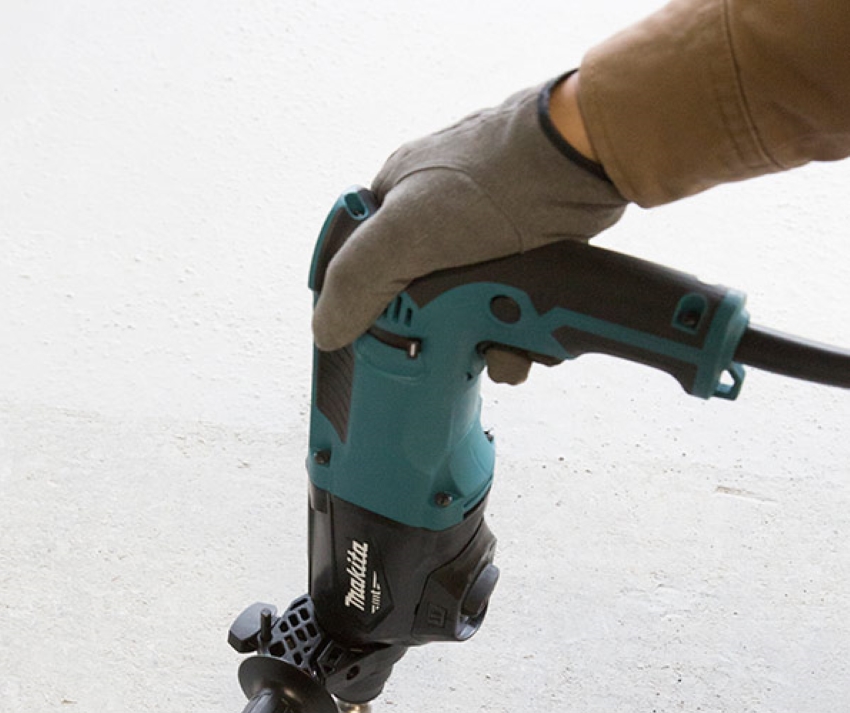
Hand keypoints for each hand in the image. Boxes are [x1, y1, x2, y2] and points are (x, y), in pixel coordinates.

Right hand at [312, 75, 626, 383]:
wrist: (589, 161)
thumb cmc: (499, 176)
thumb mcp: (405, 231)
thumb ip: (356, 281)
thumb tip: (326, 329)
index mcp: (396, 204)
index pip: (361, 269)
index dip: (368, 310)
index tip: (384, 344)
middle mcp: (438, 222)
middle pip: (420, 308)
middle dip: (439, 337)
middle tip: (453, 344)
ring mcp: (486, 242)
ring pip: (469, 319)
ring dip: (486, 346)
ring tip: (503, 343)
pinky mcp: (528, 260)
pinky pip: (511, 317)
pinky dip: (520, 338)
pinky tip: (529, 340)